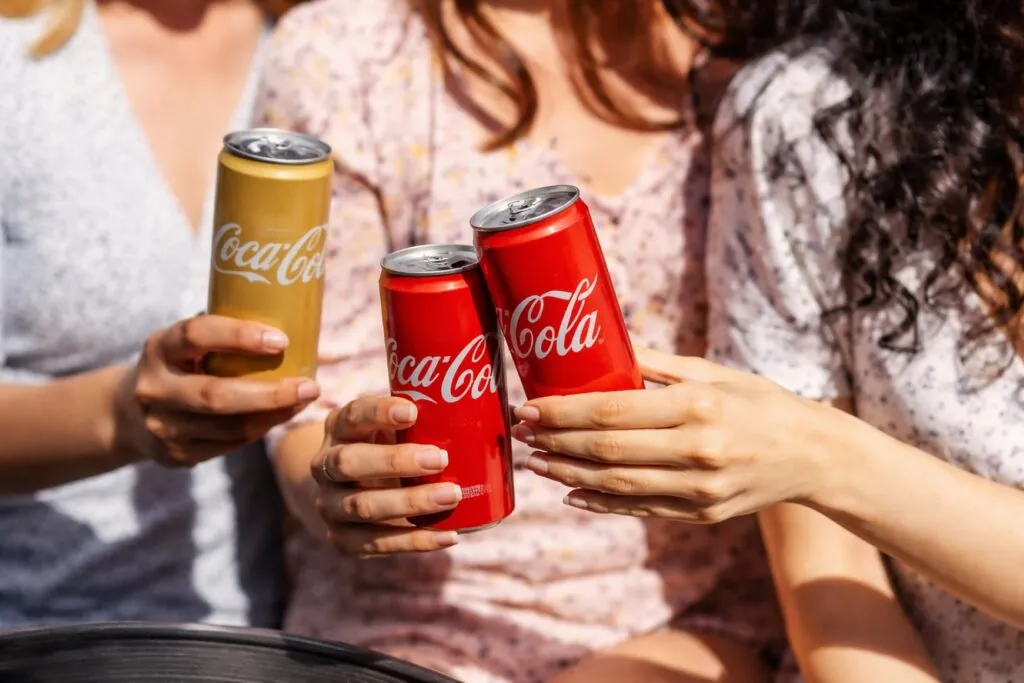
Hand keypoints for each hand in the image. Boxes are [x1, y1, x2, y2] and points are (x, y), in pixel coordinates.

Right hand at [114, 314, 320, 466]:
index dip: (240, 336)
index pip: (196, 335)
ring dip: (274, 415)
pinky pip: (229, 445)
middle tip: (310, 386)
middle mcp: (155, 388)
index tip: (282, 340)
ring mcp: (162, 426)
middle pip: (215, 395)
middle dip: (270, 393)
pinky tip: (281, 416)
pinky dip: (260, 430)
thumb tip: (292, 317)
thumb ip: (222, 334)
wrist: (129, 413)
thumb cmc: (179, 366)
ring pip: (228, 426)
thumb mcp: (186, 344)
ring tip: (303, 400)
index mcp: (159, 348)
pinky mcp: (176, 454)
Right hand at [312, 395, 462, 555]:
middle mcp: (325, 466)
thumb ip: (418, 420)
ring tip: (452, 496)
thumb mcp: (389, 428)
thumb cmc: (383, 448)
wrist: (343, 490)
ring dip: (410, 503)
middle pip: (349, 463)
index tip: (413, 411)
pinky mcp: (342, 539)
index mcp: (339, 428)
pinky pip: (376, 544)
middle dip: (396, 462)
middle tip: (440, 458)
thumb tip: (484, 412)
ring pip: (363, 506)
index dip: (379, 412)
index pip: (353, 416)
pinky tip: (449, 535)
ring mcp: (329, 505)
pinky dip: (416, 541)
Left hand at [511, 348, 850, 522]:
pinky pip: (640, 510)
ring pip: (617, 486)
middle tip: (521, 433)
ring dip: (568, 475)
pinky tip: (572, 492)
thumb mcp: (713, 372)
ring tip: (536, 462)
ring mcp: (700, 489)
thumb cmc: (759, 403)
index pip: (612, 412)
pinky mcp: (702, 515)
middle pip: (606, 451)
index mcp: (698, 406)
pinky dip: (601, 504)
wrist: (814, 456)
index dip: (563, 413)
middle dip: (555, 442)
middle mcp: (698, 451)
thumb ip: (657, 364)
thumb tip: (606, 340)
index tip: (530, 408)